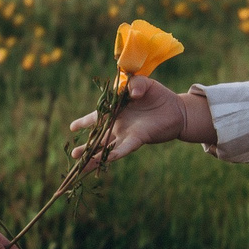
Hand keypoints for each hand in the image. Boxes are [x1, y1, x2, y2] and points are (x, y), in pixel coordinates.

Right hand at [67, 76, 210, 165]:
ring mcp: (128, 134)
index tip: (72, 127)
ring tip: (82, 164)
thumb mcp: (144, 83)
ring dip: (96, 156)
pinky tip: (107, 159)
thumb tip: (132, 93)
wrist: (177, 109)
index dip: (84, 122)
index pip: (96, 117)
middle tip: (73, 154)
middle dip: (86, 147)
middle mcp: (119, 125)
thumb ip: (135, 84)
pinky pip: (125, 147)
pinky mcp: (139, 138)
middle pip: (98, 137)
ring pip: (108, 147)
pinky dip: (115, 153)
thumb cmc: (158, 96)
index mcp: (116, 111)